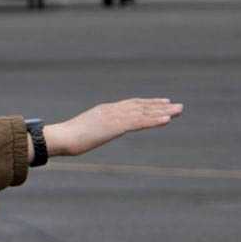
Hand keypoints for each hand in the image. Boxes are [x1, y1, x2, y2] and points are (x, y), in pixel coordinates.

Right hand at [46, 98, 181, 157]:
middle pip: (141, 106)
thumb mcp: (84, 132)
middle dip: (161, 106)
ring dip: (163, 111)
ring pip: (143, 112)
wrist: (61, 138)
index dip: (148, 103)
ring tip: (179, 111)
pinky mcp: (115, 126)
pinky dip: (154, 120)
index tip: (163, 103)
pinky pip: (139, 122)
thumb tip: (90, 136)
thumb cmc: (67, 138)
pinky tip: (167, 120)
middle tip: (179, 106)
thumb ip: (93, 131)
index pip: (131, 104)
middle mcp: (112, 110)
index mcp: (105, 110)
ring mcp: (114, 117)